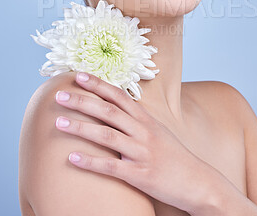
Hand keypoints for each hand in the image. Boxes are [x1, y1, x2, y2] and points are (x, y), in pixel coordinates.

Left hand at [54, 71, 220, 213]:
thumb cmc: (174, 155)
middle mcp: (143, 131)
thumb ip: (138, 120)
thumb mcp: (159, 131)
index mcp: (147, 119)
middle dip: (83, 101)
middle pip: (109, 111)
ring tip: (58, 122)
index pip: (119, 95)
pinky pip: (111, 167)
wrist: (198, 181)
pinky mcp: (140, 175)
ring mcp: (142, 152)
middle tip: (59, 94)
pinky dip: (91, 162)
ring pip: (107, 135)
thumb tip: (118, 109)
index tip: (79, 75)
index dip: (99, 84)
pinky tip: (72, 158)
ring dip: (81, 128)